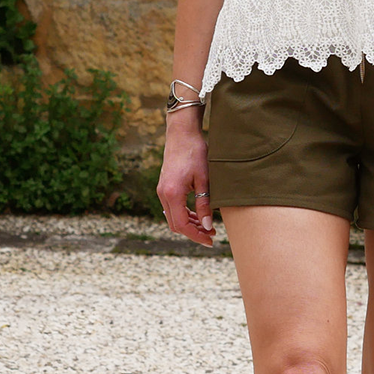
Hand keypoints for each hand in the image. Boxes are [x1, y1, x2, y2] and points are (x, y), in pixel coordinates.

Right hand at [156, 107, 214, 246]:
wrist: (182, 133)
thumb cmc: (196, 153)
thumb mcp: (204, 179)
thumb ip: (205, 204)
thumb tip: (207, 226)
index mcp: (172, 194)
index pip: (182, 225)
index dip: (196, 235)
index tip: (210, 240)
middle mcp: (163, 194)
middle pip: (175, 224)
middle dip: (193, 232)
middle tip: (212, 235)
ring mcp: (162, 190)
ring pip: (173, 217)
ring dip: (189, 224)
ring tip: (208, 226)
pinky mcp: (165, 187)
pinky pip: (172, 208)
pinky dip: (185, 214)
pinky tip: (198, 215)